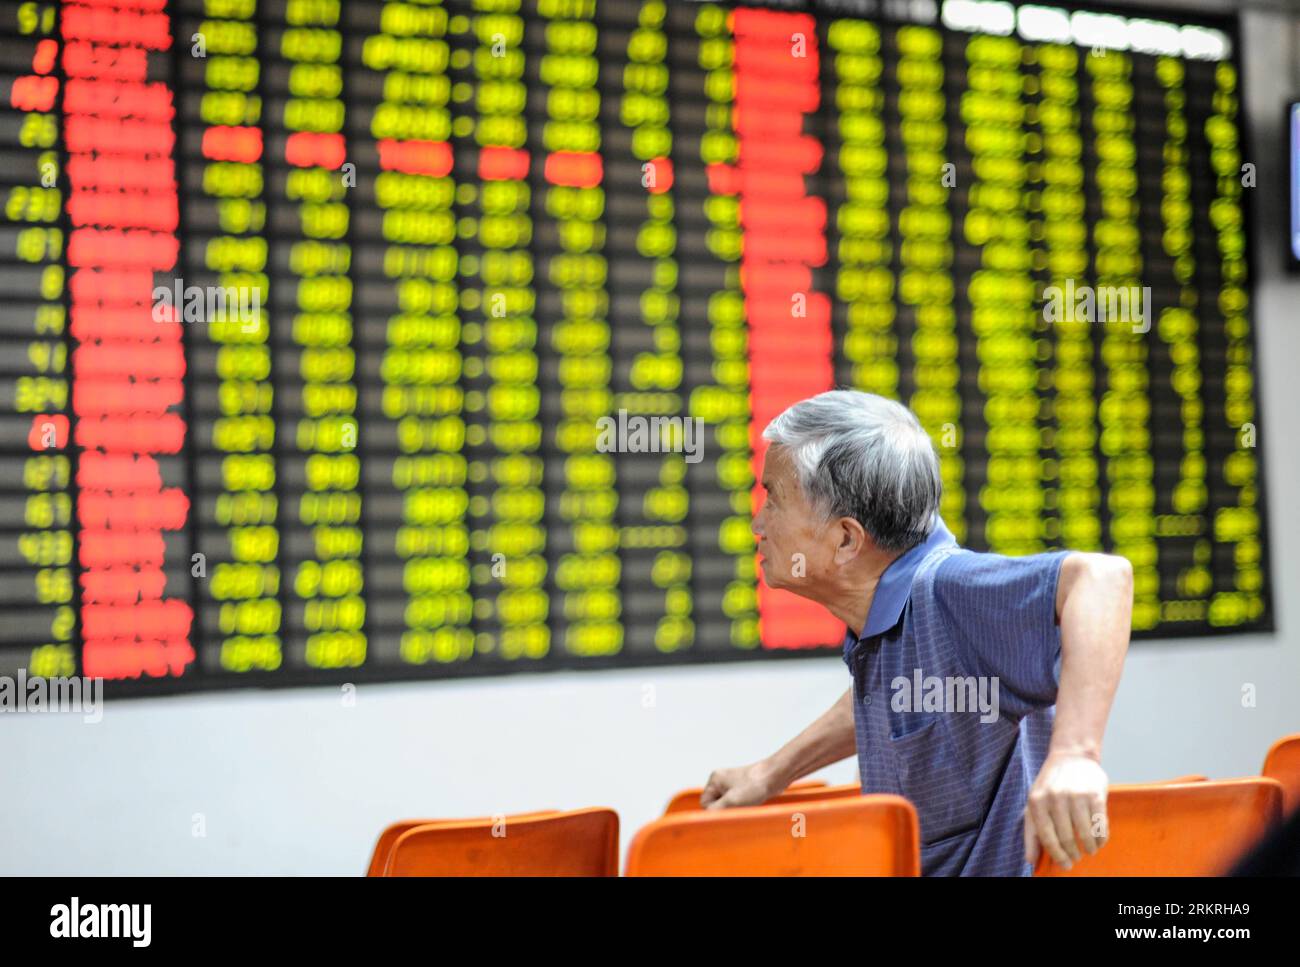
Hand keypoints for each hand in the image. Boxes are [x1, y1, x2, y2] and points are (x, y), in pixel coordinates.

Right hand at [699, 760, 781, 809]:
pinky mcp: (742, 789)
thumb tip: (706, 820)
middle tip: (739, 807)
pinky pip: (736, 803)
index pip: (705, 803)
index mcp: (714, 780)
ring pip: (727, 805)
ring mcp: (732, 784)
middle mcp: (721, 781)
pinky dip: (742, 806)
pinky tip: (751, 803)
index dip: (716, 810)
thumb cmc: (754, 785)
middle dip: (726, 809)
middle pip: (715, 805)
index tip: (729, 810)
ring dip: (735, 809)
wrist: (775, 776)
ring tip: (747, 803)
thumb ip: (716, 811)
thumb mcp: (731, 801)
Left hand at [1024, 752, 1108, 869]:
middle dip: (1073, 853)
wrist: (1072, 756)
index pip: (1047, 837)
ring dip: (1089, 847)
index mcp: (1037, 801)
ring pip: (1085, 833)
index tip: (1065, 865)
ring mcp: (1076, 796)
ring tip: (1090, 851)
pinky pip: (1100, 823)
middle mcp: (1055, 798)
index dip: (1057, 855)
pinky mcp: (1095, 794)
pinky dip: (1101, 837)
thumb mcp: (1034, 803)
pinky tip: (1100, 841)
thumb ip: (1031, 831)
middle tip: (1077, 858)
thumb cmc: (1050, 784)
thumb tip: (1031, 860)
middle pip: (1066, 837)